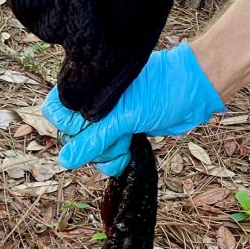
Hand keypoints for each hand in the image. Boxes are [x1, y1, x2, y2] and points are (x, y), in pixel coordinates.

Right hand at [46, 43, 225, 175]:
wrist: (195, 91)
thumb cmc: (160, 91)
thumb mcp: (124, 117)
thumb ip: (93, 140)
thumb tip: (65, 161)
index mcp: (87, 87)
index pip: (55, 111)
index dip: (66, 125)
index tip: (85, 128)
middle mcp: (92, 103)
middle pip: (72, 136)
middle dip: (92, 144)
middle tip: (114, 134)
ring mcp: (106, 119)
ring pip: (89, 149)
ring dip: (107, 153)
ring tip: (127, 140)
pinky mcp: (120, 131)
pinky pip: (104, 155)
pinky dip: (114, 159)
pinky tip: (127, 153)